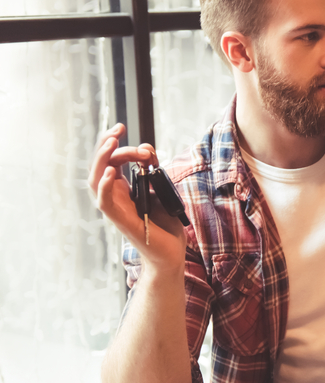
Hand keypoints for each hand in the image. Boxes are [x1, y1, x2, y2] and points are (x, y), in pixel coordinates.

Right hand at [88, 124, 186, 268]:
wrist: (170, 254)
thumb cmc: (165, 225)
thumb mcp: (161, 190)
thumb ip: (153, 170)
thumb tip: (146, 148)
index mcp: (123, 188)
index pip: (110, 160)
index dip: (114, 143)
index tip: (124, 128)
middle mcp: (115, 196)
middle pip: (100, 165)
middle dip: (106, 144)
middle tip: (119, 130)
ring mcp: (116, 208)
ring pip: (96, 180)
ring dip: (101, 160)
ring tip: (111, 143)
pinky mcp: (121, 221)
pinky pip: (105, 202)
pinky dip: (105, 186)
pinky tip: (111, 173)